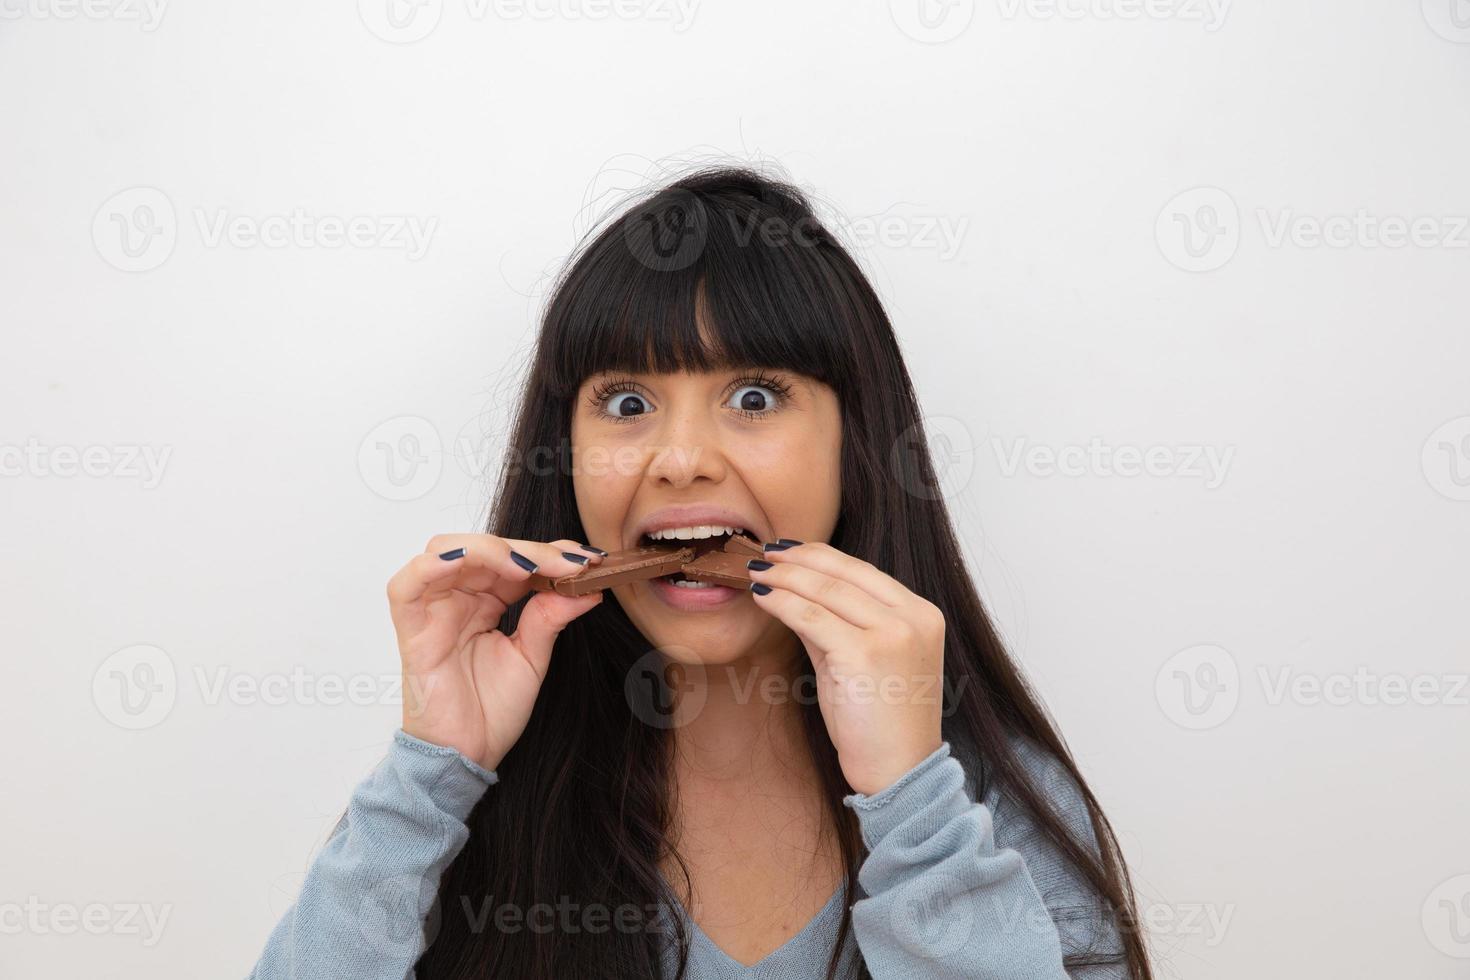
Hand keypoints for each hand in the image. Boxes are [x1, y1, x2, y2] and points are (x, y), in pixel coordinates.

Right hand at [387, 534, 605, 770]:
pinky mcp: (410, 629)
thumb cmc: (491, 712)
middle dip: (527, 549)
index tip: (586, 560)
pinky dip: (432, 565)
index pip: (513, 559)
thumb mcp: (532, 657)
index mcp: (485, 601)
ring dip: (487, 549)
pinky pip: (407, 586)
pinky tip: (466, 561)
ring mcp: (431, 610)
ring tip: (527, 566)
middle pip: (483, 548)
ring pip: (446, 551)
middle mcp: (457, 598)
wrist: (466, 755)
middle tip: (566, 563)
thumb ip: (550, 617)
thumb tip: (587, 586)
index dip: (548, 553)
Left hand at [747, 542, 946, 795]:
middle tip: (764, 554)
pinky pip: (811, 617)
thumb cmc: (879, 723)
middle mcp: (914, 617)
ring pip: (825, 590)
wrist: (898, 772)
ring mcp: (893, 633)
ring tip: (756, 572)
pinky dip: (782, 603)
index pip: (863, 571)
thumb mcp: (864, 661)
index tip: (789, 550)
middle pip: (844, 573)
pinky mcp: (865, 653)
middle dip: (798, 560)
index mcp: (922, 614)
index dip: (821, 556)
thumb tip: (796, 593)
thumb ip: (838, 624)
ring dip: (784, 577)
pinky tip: (762, 597)